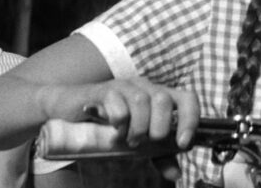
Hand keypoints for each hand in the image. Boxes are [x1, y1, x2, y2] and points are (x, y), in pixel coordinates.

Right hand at [41, 77, 199, 150]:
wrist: (69, 112)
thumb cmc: (107, 126)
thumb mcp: (137, 142)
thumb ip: (157, 154)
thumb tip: (176, 174)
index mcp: (159, 96)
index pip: (187, 99)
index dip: (191, 119)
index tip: (182, 144)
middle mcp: (145, 86)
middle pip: (164, 100)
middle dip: (158, 128)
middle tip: (143, 143)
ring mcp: (124, 86)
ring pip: (142, 101)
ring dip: (138, 127)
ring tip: (129, 141)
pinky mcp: (103, 91)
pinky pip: (118, 104)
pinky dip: (120, 121)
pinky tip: (115, 130)